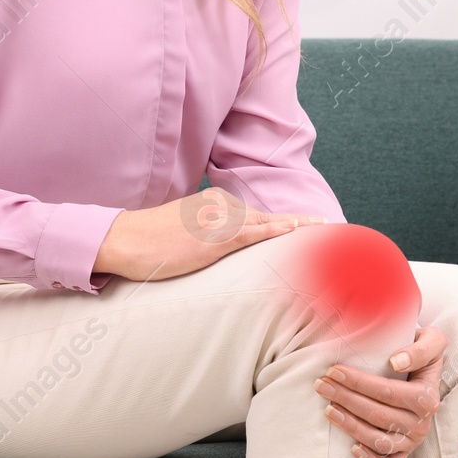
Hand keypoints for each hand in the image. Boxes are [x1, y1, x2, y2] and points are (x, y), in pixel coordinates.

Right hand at [93, 187, 326, 281]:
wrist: (123, 240)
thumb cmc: (148, 243)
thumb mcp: (183, 234)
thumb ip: (206, 237)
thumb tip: (218, 251)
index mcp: (214, 205)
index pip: (257, 215)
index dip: (286, 222)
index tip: (313, 225)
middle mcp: (221, 208)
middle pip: (268, 217)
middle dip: (301, 225)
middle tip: (334, 229)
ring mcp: (219, 221)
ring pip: (268, 224)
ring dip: (299, 229)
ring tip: (329, 233)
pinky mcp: (215, 238)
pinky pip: (255, 233)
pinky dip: (280, 231)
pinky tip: (299, 231)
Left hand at [314, 324, 446, 457]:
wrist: (427, 370)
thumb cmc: (422, 353)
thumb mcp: (432, 341)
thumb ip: (420, 349)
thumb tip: (396, 363)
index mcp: (427, 397)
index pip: (387, 392)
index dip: (358, 382)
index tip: (334, 371)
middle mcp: (422, 423)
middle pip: (377, 414)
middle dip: (345, 399)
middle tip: (321, 385)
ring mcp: (414, 440)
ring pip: (378, 440)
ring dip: (349, 426)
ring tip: (328, 409)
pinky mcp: (406, 453)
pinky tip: (352, 448)